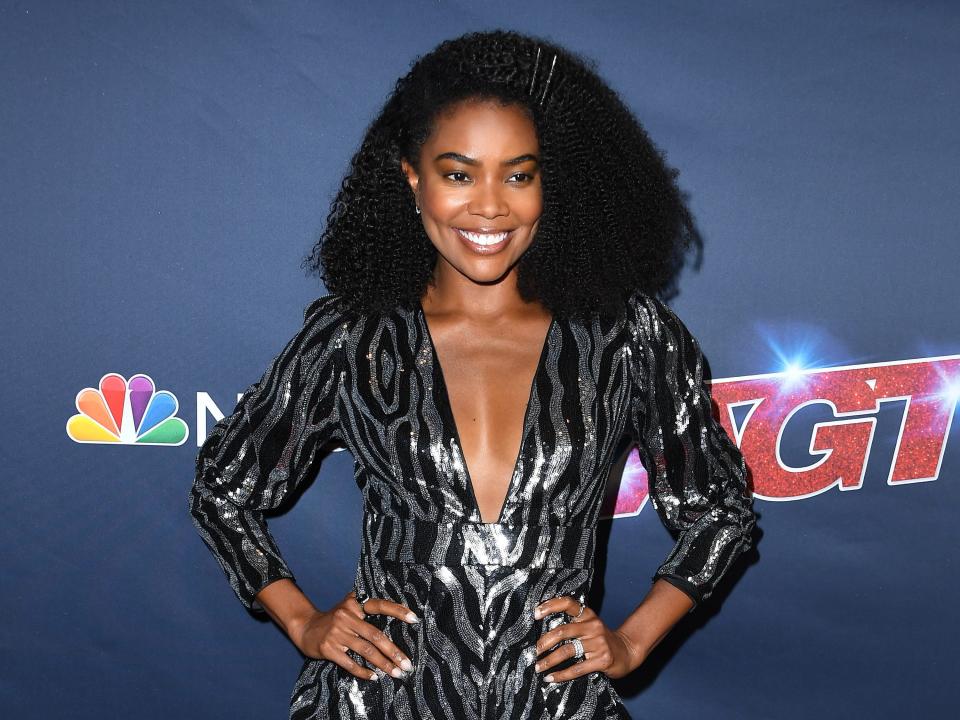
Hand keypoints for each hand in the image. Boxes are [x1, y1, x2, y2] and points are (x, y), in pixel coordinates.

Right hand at [291, 590, 418, 680]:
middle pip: (376, 635)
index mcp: (354, 603)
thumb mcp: (349, 608)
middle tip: (407, 664)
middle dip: (394, 651)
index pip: (379, 605)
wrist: (305, 628)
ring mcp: (337, 632)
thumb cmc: (334, 619)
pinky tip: (374, 677)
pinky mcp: (329, 648)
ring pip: (366, 651)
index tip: (414, 619)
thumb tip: (399, 618)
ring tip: (396, 673)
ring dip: (383, 664)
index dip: (397, 611)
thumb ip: (367, 610)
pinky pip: (350, 663)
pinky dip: (363, 671)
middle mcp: (346, 616)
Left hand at [533, 595, 643, 681]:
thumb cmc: (601, 640)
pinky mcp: (602, 660)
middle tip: (534, 651)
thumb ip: (573, 625)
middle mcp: (593, 626)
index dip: (550, 606)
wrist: (628, 652)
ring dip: (549, 661)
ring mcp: (599, 643)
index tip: (535, 614)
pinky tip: (551, 678)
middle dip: (544, 642)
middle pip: (563, 631)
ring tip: (538, 667)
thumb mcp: (590, 626)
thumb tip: (542, 634)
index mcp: (588, 615)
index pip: (567, 603)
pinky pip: (577, 668)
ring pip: (567, 650)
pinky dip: (561, 675)